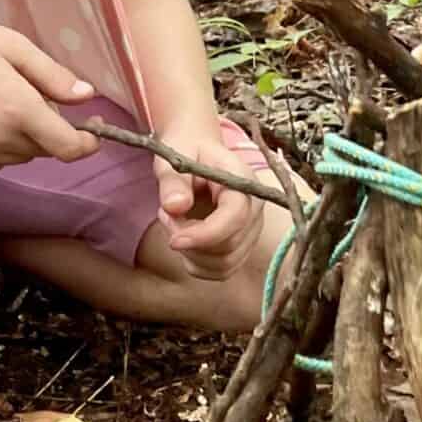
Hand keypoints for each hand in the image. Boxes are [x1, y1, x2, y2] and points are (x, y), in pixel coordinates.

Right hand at [0, 11, 97, 167]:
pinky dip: (0, 143)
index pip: (68, 147)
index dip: (87, 143)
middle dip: (50, 127)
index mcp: (16, 109)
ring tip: (0, 97)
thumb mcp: (12, 45)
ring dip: (25, 136)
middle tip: (29, 90)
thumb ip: (53, 76)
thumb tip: (87, 97)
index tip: (93, 131)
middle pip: (45, 149)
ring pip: (21, 155)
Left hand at [152, 120, 266, 279]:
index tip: (173, 240)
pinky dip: (198, 264)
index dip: (205, 234)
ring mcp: (252, 229)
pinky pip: (222, 270)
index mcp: (243, 180)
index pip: (235, 217)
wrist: (200, 152)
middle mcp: (255, 208)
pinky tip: (185, 240)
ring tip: (174, 224)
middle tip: (166, 216)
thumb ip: (173, 182)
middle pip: (229, 246)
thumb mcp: (174, 157)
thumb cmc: (188, 151)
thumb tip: (175, 206)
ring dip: (192, 254)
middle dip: (190, 242)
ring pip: (225, 264)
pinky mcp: (243, 245)